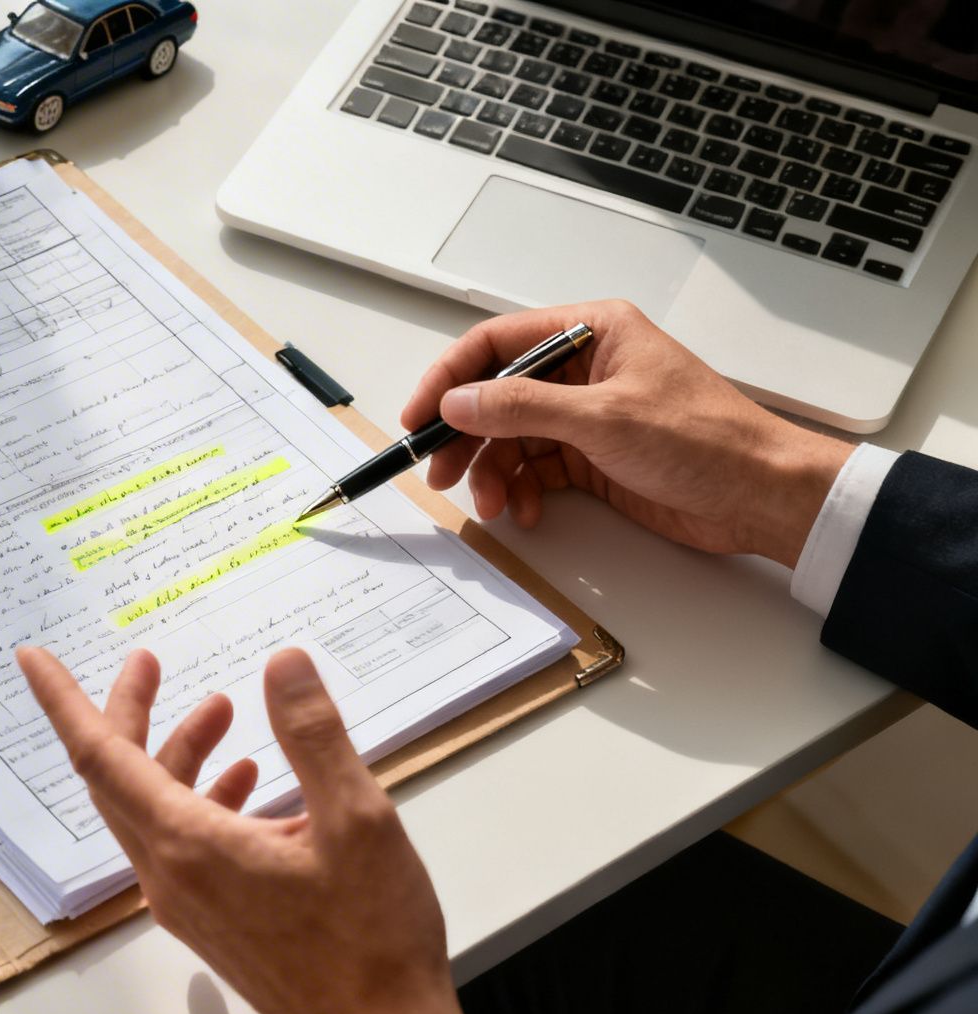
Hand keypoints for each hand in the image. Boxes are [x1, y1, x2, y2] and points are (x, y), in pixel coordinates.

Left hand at [16, 645, 464, 1013]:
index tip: (33, 658)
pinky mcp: (211, 921)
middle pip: (118, 779)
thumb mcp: (357, 820)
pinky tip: (252, 782)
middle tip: (150, 663)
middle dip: (130, 714)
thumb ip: (314, 735)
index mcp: (189, 845)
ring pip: (154, 811)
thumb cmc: (371, 938)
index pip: (100, 758)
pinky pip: (181, 844)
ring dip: (179, 755)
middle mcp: (170, 875)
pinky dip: (202, 799)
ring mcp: (186, 904)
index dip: (64, 701)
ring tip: (226, 711)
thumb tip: (282, 664)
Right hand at [403, 300, 853, 566]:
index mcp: (592, 332)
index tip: (420, 415)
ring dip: (493, 472)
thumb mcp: (604, 419)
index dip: (450, 378)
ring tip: (492, 504)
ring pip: (512, 438)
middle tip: (440, 471)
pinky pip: (536, 469)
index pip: (497, 343)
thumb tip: (460, 400)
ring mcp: (588, 414)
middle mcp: (584, 368)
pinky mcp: (594, 456)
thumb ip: (523, 408)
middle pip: (497, 395)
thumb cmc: (708, 441)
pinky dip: (523, 491)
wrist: (763, 496)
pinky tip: (528, 510)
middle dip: (466, 436)